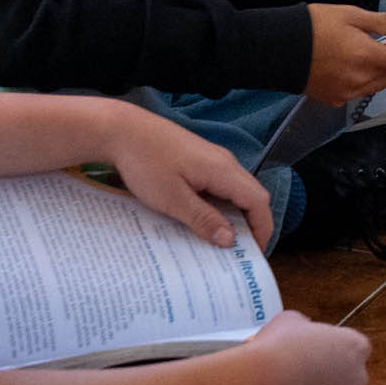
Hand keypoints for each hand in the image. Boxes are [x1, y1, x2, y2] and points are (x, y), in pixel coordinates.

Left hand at [102, 103, 273, 249]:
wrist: (124, 130)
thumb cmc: (146, 163)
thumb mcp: (172, 198)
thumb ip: (204, 219)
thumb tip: (231, 240)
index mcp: (224, 171)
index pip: (259, 201)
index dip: (262, 228)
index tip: (254, 254)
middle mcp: (226, 163)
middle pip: (253, 196)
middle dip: (251, 225)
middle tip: (237, 253)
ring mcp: (214, 160)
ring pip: (237, 191)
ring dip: (235, 216)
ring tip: (219, 240)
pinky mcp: (201, 160)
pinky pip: (221, 185)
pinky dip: (221, 205)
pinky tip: (203, 218)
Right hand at [243, 311, 370, 384]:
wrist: (267, 382)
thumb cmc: (279, 347)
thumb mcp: (291, 320)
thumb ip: (306, 325)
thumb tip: (304, 328)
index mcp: (355, 345)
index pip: (355, 348)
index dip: (335, 351)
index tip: (317, 354)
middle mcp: (359, 373)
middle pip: (350, 375)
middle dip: (333, 376)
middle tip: (306, 375)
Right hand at [306, 3, 385, 104]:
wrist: (276, 48)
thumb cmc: (313, 26)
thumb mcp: (351, 15)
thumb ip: (383, 21)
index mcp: (366, 56)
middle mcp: (359, 78)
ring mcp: (345, 91)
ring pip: (374, 85)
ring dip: (378, 72)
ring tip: (365, 54)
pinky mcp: (331, 98)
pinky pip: (355, 92)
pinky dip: (359, 81)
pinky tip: (348, 67)